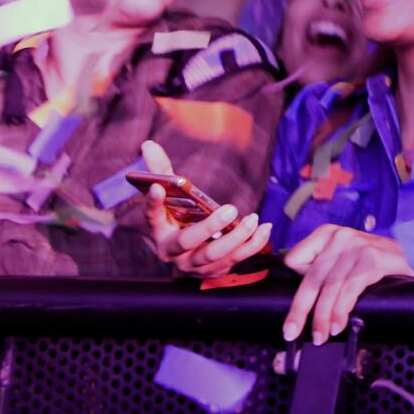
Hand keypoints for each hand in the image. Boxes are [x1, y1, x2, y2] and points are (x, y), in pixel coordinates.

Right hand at [140, 139, 271, 276]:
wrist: (190, 255)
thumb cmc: (180, 219)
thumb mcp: (171, 198)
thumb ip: (162, 170)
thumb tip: (149, 144)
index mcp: (159, 231)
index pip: (151, 217)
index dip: (152, 204)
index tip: (158, 187)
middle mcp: (173, 252)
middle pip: (187, 241)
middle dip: (208, 226)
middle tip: (229, 208)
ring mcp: (194, 264)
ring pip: (213, 255)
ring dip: (236, 238)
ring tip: (252, 219)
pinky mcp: (215, 269)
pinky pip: (235, 259)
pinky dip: (253, 245)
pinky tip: (264, 228)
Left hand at [280, 224, 413, 343]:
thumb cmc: (374, 263)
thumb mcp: (344, 258)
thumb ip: (322, 270)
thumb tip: (299, 301)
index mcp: (327, 234)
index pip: (294, 259)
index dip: (296, 283)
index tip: (301, 306)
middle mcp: (341, 236)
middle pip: (311, 278)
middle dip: (300, 309)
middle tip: (291, 333)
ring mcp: (358, 246)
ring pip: (330, 288)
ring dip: (322, 317)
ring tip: (320, 336)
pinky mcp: (374, 259)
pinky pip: (349, 289)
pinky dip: (341, 311)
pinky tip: (338, 325)